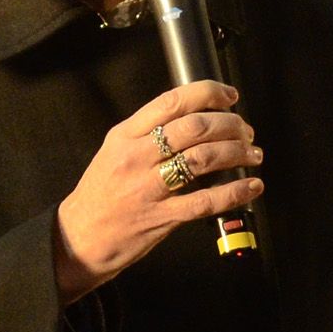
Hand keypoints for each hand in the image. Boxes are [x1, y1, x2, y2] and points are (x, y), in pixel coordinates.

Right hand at [53, 82, 263, 300]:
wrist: (79, 238)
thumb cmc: (100, 194)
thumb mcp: (114, 151)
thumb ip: (146, 133)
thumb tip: (192, 116)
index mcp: (125, 135)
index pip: (172, 101)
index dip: (208, 93)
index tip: (229, 96)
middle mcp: (136, 157)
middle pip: (194, 128)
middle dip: (230, 124)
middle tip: (245, 130)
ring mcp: (149, 188)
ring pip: (203, 159)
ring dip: (236, 153)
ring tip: (253, 154)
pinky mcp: (161, 218)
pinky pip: (205, 201)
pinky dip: (235, 191)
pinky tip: (251, 185)